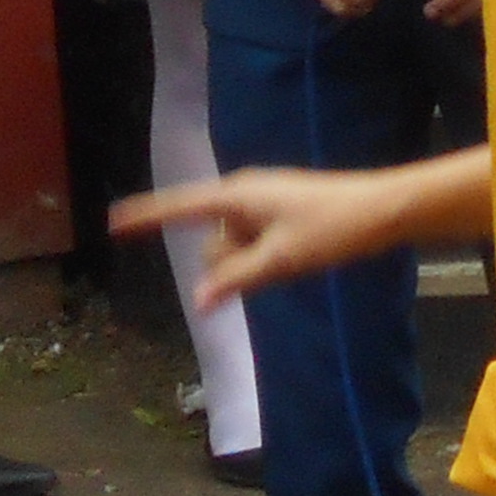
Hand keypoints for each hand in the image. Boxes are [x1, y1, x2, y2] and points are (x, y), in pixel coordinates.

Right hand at [116, 153, 482, 306]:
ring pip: (233, 250)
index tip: (113, 222)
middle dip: (228, 263)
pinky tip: (293, 259)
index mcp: (237, 194)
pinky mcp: (279, 217)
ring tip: (293, 257)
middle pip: (211, 242)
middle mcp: (244, 194)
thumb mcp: (280, 259)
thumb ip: (235, 279)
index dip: (146, 216)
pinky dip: (262, 260)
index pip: (180, 207)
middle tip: (274, 262)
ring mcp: (262, 205)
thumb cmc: (331, 229)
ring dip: (250, 264)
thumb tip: (198, 301)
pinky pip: (253, 247)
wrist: (382, 211)